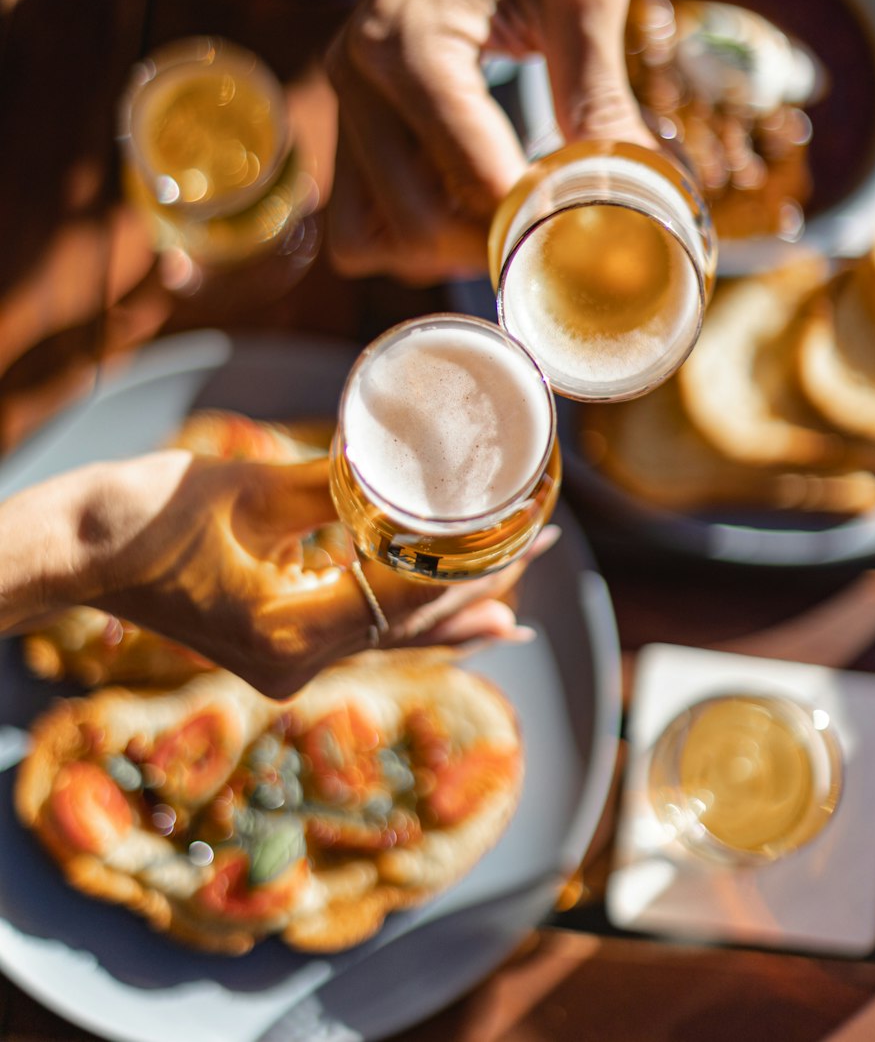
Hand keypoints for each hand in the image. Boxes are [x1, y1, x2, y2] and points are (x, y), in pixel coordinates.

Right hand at [17, 452, 547, 696]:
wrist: (77, 553)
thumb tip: (404, 462)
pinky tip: (438, 626)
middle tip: (543, 550)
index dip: (473, 564)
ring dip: (448, 614)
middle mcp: (291, 664)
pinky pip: (354, 639)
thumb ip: (336, 485)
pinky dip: (400, 624)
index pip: (408, 597)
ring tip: (515, 610)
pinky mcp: (269, 650)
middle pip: (408, 626)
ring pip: (385, 639)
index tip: (528, 532)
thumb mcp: (252, 489)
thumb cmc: (148, 513)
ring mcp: (279, 665)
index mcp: (291, 629)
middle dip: (480, 588)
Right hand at [326, 0, 652, 283]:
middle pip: (414, 224)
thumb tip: (639, 186)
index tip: (594, 225)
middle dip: (494, 247)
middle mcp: (359, 80)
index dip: (538, 221)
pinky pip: (360, 213)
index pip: (472, 180)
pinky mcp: (350, 113)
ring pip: (369, 234)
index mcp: (412, 46)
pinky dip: (409, 230)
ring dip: (440, 251)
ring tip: (508, 223)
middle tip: (558, 235)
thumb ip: (601, 90)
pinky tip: (469, 203)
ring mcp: (345, 99)